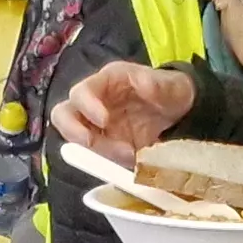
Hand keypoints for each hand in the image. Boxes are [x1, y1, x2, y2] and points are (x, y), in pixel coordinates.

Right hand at [49, 62, 196, 164]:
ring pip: (76, 140)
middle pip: (62, 115)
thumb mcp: (170, 84)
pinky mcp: (103, 144)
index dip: (86, 107)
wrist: (180, 112)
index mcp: (105, 81)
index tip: (104, 121)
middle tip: (93, 144)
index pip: (81, 92)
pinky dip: (108, 161)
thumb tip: (145, 84)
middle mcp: (93, 102)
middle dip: (74, 132)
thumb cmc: (170, 91)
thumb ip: (155, 83)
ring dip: (97, 151)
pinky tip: (132, 158)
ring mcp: (95, 125)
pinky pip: (94, 155)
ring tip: (128, 153)